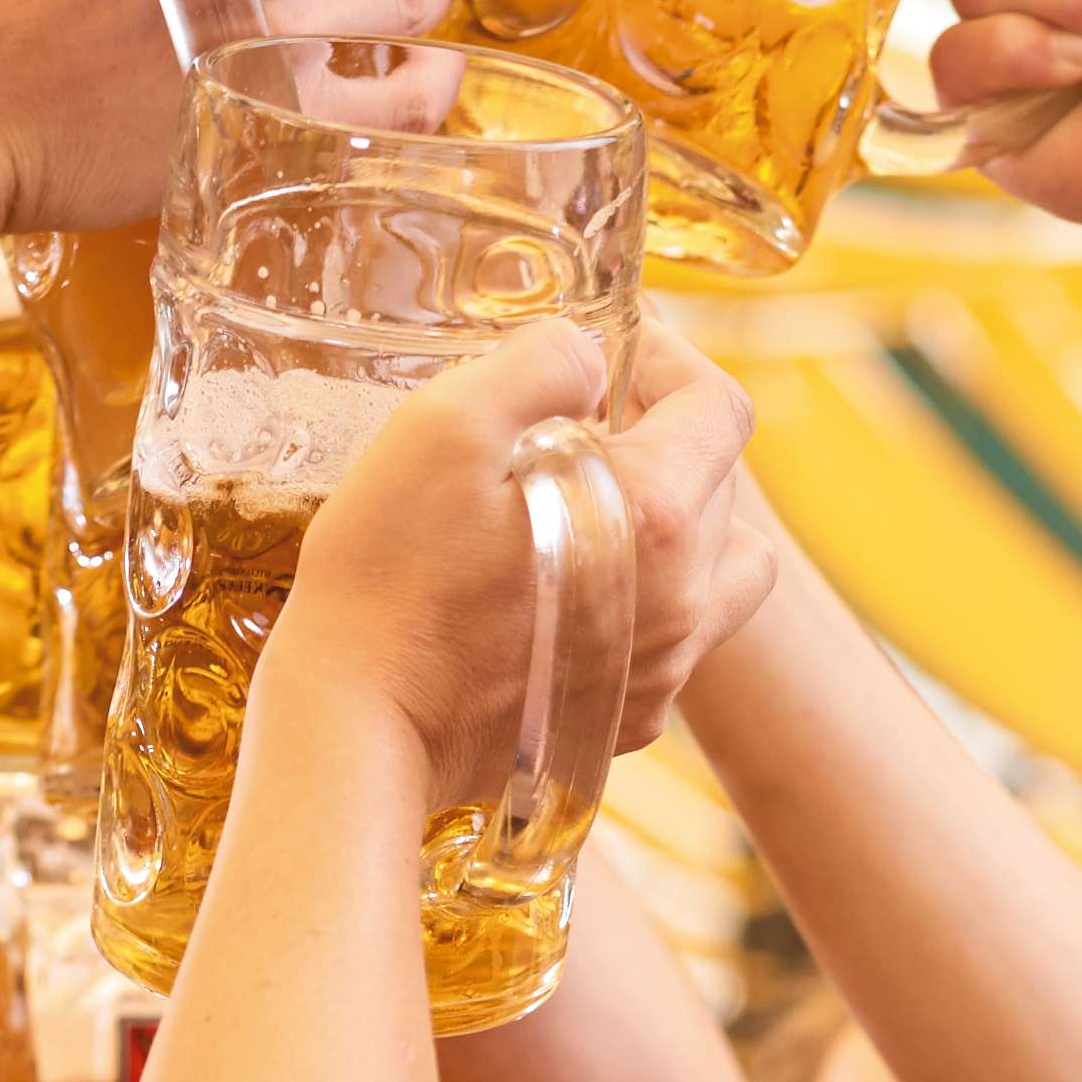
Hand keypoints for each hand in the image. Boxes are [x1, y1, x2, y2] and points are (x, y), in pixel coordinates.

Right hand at [279, 320, 773, 784]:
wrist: (359, 724)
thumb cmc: (388, 574)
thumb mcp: (446, 424)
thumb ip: (541, 362)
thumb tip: (591, 357)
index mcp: (656, 517)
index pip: (722, 407)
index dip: (671, 361)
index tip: (610, 359)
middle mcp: (685, 600)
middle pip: (721, 483)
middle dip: (662, 437)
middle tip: (577, 428)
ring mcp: (663, 669)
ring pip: (723, 568)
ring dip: (679, 522)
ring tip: (597, 509)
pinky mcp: (629, 719)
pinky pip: (678, 639)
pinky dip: (648, 599)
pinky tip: (570, 587)